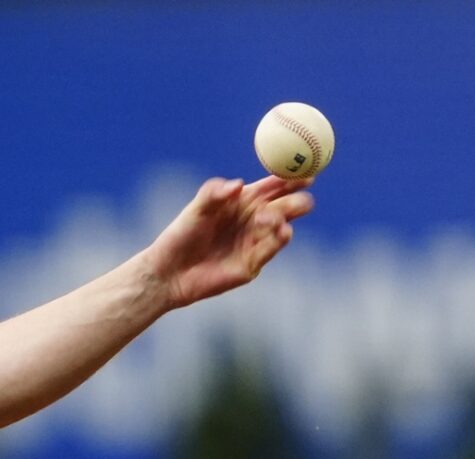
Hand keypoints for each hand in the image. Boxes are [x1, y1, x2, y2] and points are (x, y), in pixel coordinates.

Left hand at [144, 175, 314, 308]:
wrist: (169, 271)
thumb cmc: (181, 235)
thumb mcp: (195, 210)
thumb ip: (213, 194)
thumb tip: (238, 185)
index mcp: (244, 200)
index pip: (274, 186)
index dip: (291, 177)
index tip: (305, 172)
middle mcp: (255, 219)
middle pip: (287, 205)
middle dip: (298, 197)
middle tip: (300, 192)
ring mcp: (256, 241)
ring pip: (283, 225)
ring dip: (283, 217)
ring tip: (269, 216)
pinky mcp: (253, 263)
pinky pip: (272, 248)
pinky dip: (279, 238)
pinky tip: (282, 230)